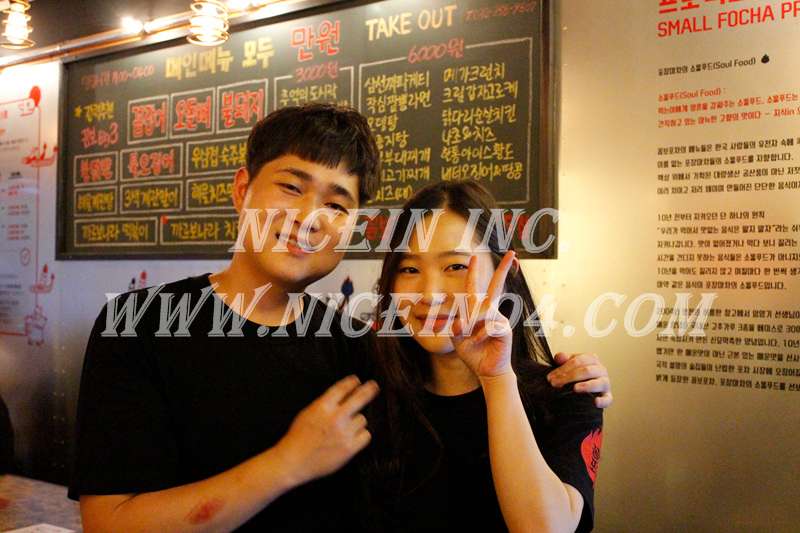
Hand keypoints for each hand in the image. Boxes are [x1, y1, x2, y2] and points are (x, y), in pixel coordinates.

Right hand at [273, 375, 378, 486]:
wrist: (293, 461)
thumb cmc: (298, 437)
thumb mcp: (308, 413)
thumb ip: (325, 404)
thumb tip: (344, 396)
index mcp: (323, 406)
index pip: (342, 388)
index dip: (352, 382)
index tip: (356, 380)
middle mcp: (336, 417)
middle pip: (360, 398)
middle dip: (369, 390)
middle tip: (374, 386)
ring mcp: (344, 433)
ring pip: (362, 419)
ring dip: (357, 422)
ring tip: (345, 429)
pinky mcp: (349, 448)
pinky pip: (366, 435)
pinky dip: (361, 436)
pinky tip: (352, 438)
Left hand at [451, 251, 516, 378]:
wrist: (486, 369)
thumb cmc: (472, 351)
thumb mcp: (457, 337)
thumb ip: (456, 326)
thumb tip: (460, 322)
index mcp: (478, 310)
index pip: (475, 288)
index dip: (473, 272)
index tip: (474, 257)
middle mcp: (491, 311)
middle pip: (496, 286)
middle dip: (504, 269)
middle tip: (512, 253)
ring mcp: (499, 319)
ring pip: (484, 310)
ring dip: (471, 323)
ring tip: (466, 335)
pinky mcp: (505, 329)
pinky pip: (488, 326)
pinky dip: (478, 335)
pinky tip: (477, 341)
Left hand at [547, 352, 612, 407]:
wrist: (586, 388)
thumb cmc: (577, 374)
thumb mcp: (569, 364)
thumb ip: (563, 359)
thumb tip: (559, 357)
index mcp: (591, 359)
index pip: (577, 360)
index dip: (563, 368)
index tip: (551, 377)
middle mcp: (600, 369)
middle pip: (586, 371)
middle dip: (569, 377)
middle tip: (555, 384)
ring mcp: (605, 383)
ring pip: (598, 383)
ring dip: (586, 386)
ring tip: (575, 389)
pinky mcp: (607, 396)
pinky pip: (607, 399)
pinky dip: (602, 401)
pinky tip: (595, 402)